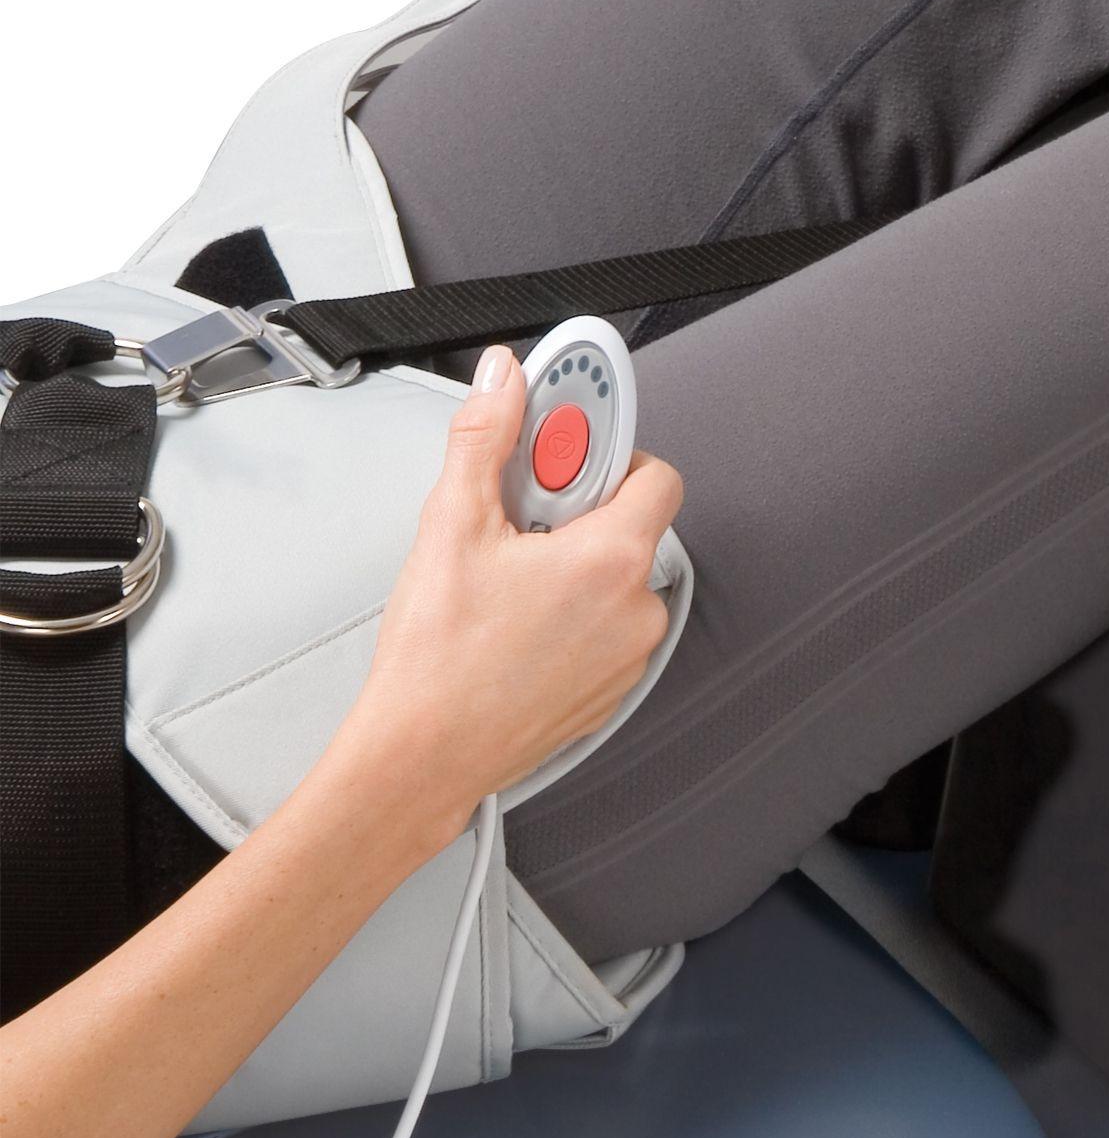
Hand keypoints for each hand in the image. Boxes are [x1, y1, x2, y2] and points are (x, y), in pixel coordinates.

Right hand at [344, 343, 682, 837]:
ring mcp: (626, 658)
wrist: (424, 755)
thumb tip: (503, 382)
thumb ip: (486, 437)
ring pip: (613, 581)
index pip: (655, 472)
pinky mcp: (607, 692)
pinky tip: (514, 626)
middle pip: (630, 526)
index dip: (608, 451)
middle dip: (576, 511)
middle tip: (517, 521)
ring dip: (572, 567)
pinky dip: (570, 616)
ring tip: (508, 585)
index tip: (565, 440)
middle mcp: (636, 611)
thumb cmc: (439, 661)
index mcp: (613, 560)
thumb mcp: (453, 524)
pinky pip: (602, 631)